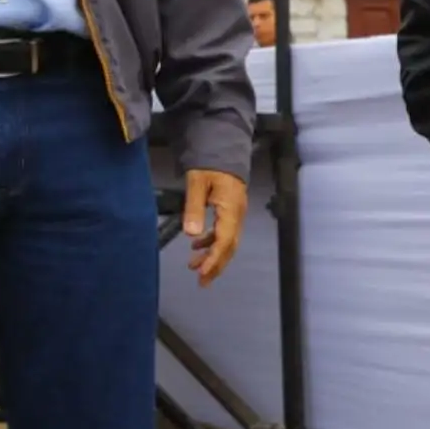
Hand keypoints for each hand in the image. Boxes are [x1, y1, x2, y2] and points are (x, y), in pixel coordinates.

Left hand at [183, 168, 246, 286]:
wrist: (223, 146)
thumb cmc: (210, 162)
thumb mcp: (197, 182)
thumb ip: (194, 207)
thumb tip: (192, 234)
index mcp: (231, 209)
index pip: (225, 241)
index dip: (214, 259)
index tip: (202, 274)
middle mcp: (237, 214)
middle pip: (229, 247)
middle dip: (215, 265)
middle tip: (201, 281)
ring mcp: (236, 213)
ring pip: (227, 241)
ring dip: (212, 256)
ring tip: (194, 267)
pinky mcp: (231, 210)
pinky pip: (224, 232)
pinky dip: (211, 242)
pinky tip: (196, 244)